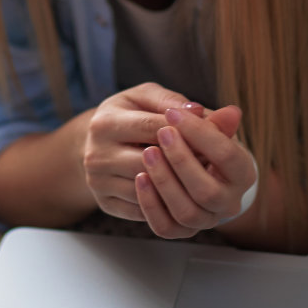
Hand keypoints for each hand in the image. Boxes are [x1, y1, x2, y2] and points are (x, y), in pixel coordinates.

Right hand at [82, 82, 222, 221]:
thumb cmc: (130, 114)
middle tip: (212, 159)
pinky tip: (182, 190)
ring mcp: (98, 182)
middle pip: (151, 161)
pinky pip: (142, 208)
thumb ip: (175, 102)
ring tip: (201, 174)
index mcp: (104, 122)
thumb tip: (204, 111)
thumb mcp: (147, 98)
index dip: (187, 131)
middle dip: (184, 160)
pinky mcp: (105, 203)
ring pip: (148, 188)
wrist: (100, 142)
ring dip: (178, 183)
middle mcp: (95, 154)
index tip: (213, 135)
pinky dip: (165, 201)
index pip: (154, 128)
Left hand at [135, 104, 255, 238]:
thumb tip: (231, 112)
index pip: (226, 155)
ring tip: (148, 153)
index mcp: (243, 173)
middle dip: (182, 161)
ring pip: (187, 213)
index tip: (173, 113)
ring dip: (165, 183)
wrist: (196, 169)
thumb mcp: (208, 126)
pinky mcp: (182, 230)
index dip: (199, 132)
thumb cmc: (202, 141)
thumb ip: (214, 121)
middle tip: (162, 133)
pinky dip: (151, 205)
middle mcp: (229, 202)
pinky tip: (140, 178)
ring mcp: (206, 220)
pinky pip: (166, 227)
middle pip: (208, 192)